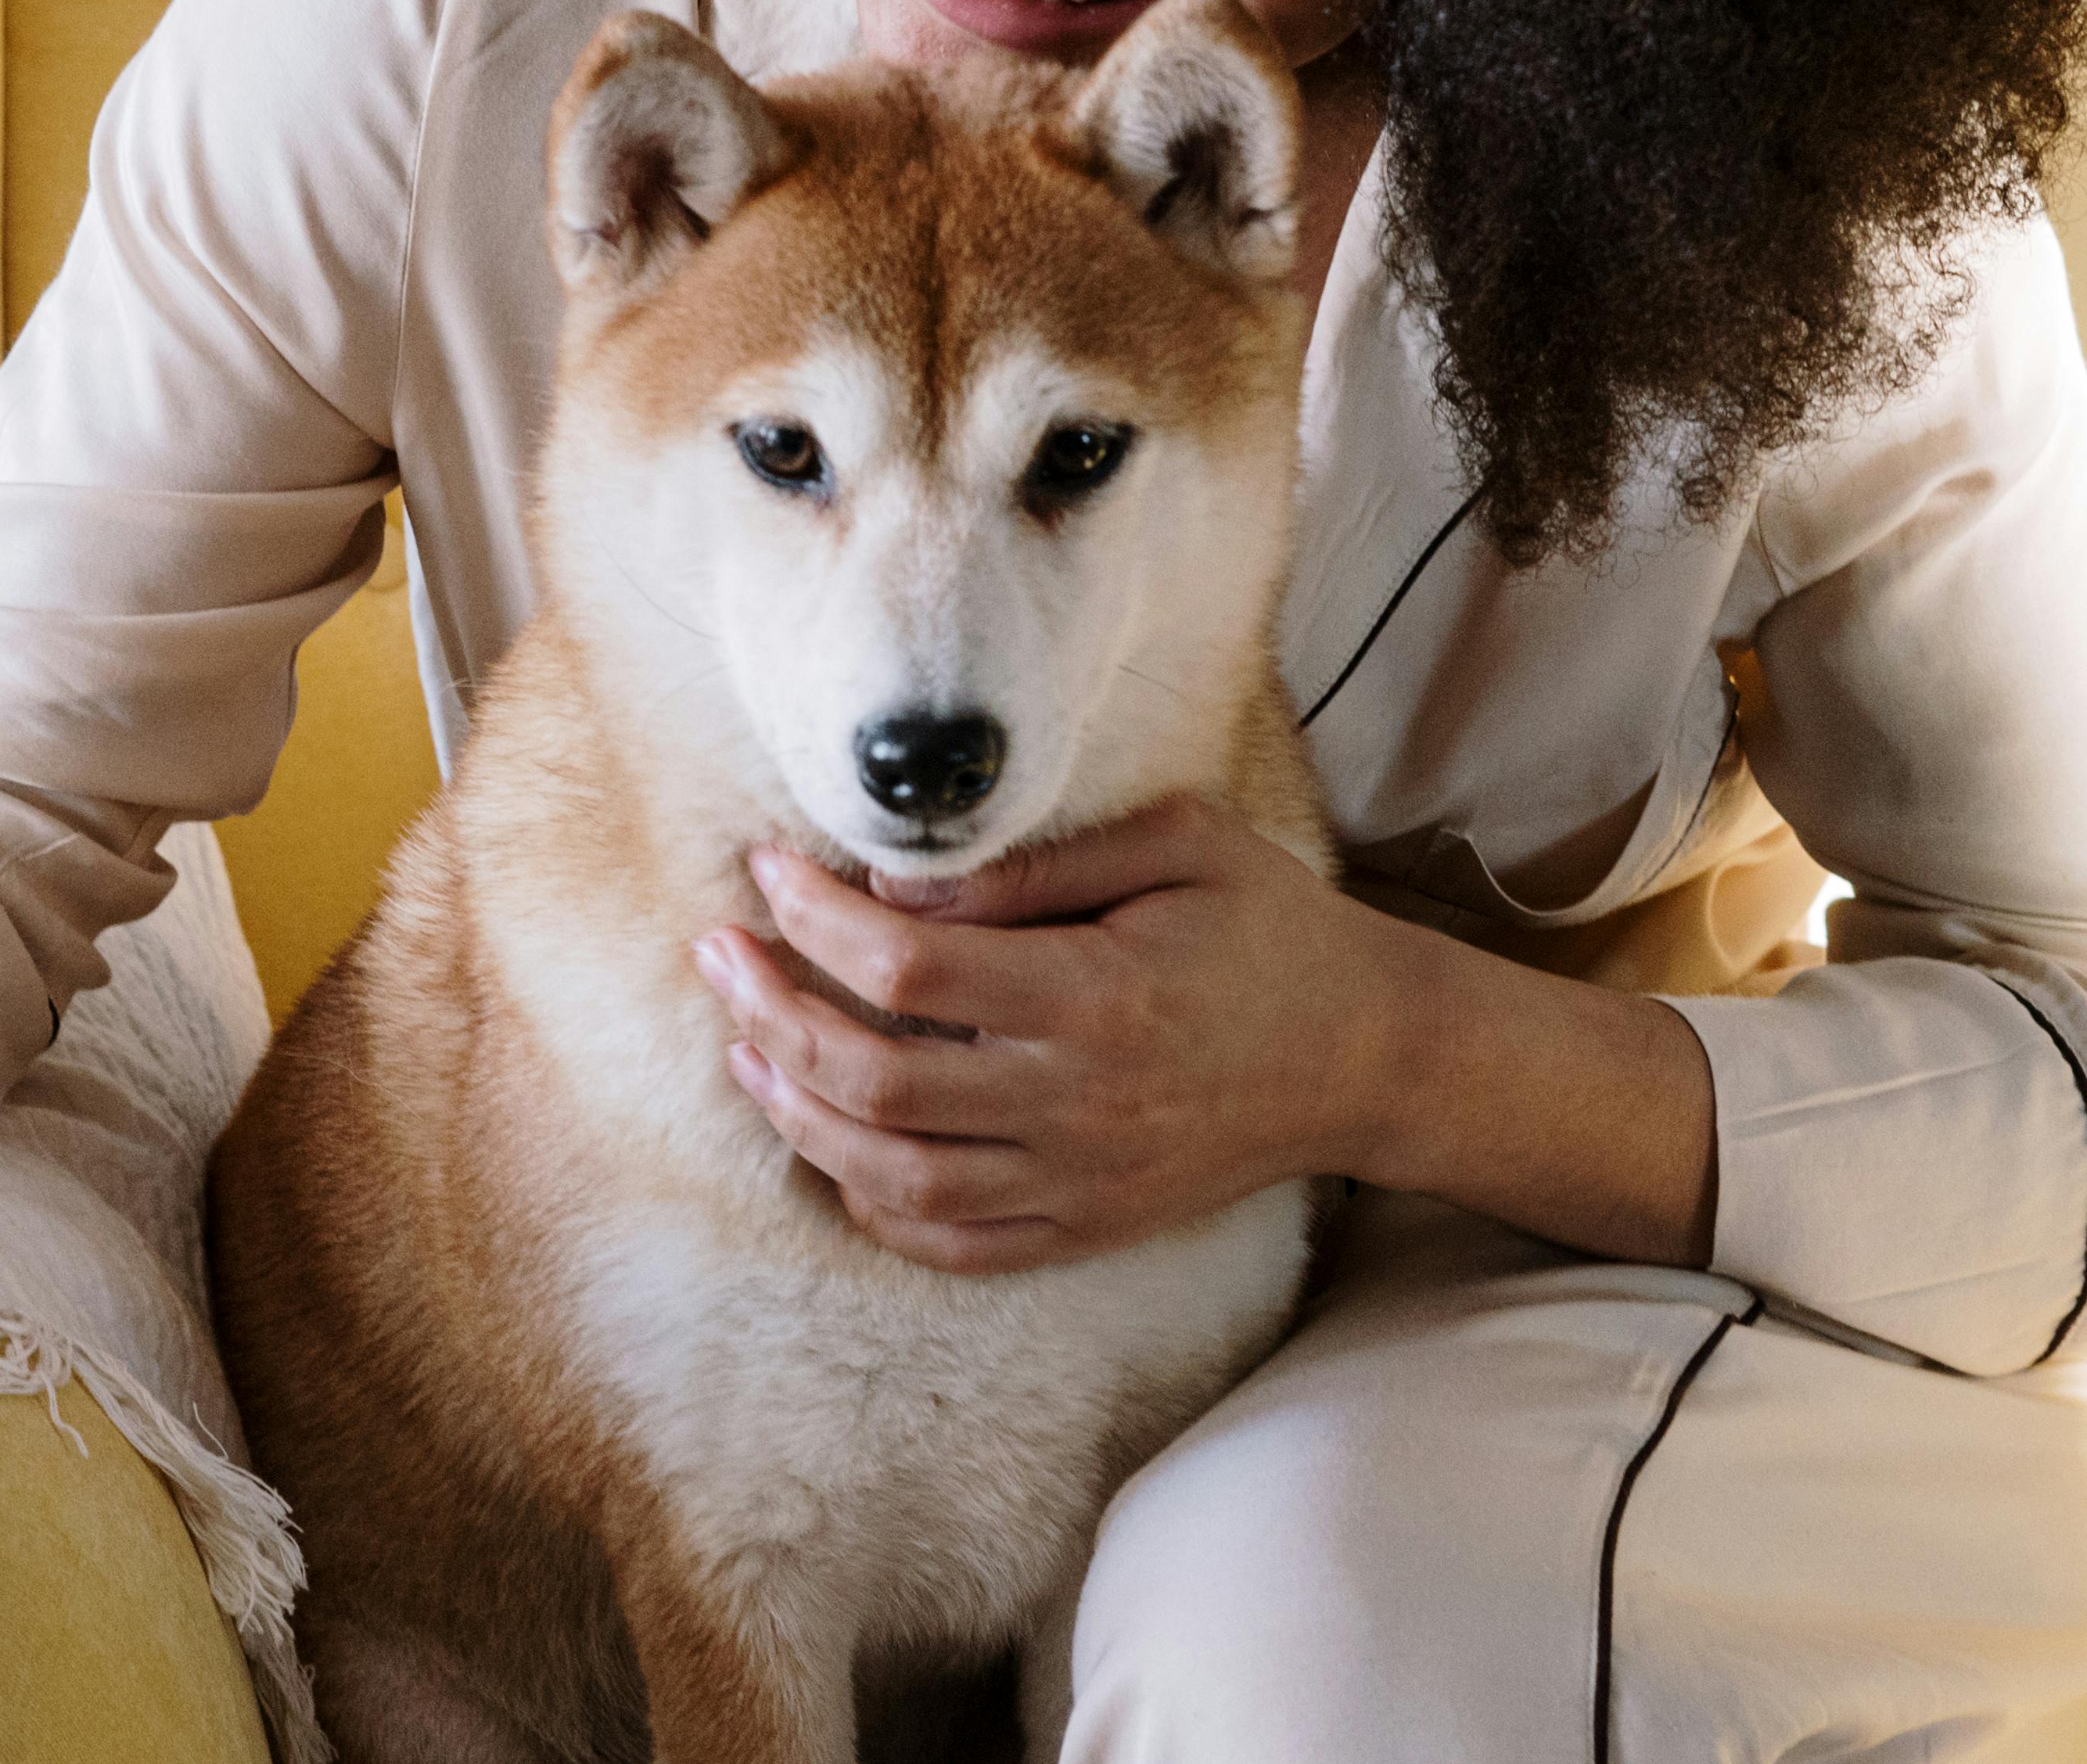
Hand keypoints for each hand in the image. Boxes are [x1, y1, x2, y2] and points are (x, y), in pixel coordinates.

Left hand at [691, 795, 1409, 1275]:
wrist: (1367, 1055)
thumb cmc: (1268, 927)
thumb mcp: (1179, 842)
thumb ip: (1034, 865)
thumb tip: (894, 885)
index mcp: (1100, 994)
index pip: (912, 964)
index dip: (816, 919)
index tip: (769, 870)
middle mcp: (1080, 1102)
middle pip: (876, 1080)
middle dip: (772, 1013)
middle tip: (719, 954)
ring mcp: (1081, 1180)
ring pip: (894, 1180)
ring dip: (798, 1117)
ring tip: (746, 1050)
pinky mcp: (1088, 1227)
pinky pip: (952, 1244)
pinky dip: (872, 1206)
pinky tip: (826, 1149)